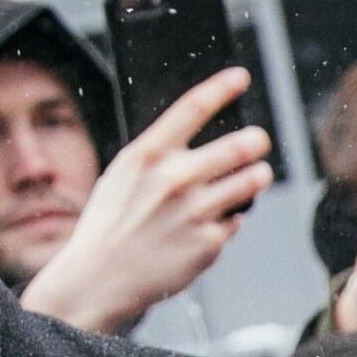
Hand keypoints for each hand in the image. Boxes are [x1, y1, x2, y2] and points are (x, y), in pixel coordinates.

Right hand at [18, 62, 271, 334]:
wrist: (97, 279)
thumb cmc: (109, 225)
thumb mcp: (122, 175)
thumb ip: (158, 155)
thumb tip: (199, 137)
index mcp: (148, 154)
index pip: (193, 108)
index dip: (222, 88)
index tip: (240, 77)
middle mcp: (174, 178)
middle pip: (240, 145)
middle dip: (256, 141)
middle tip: (259, 141)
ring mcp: (195, 211)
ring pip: (251, 181)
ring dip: (257, 177)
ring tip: (254, 176)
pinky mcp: (208, 243)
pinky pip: (236, 221)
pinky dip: (228, 221)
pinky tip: (207, 226)